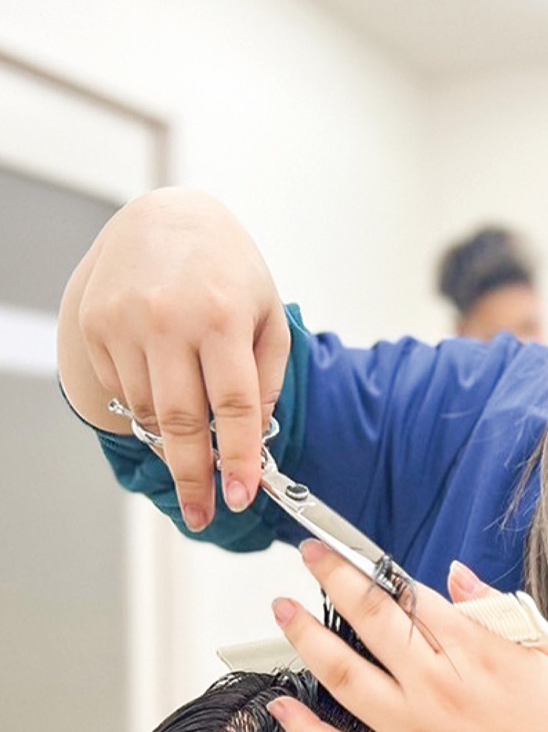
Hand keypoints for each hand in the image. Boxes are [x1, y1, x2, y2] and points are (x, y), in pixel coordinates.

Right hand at [58, 188, 290, 529]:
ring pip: (148, 411)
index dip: (239, 458)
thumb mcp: (268, 315)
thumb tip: (256, 437)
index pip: (234, 406)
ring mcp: (125, 323)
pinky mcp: (95, 326)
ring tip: (191, 443)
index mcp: (224, 317)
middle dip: (193, 477)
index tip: (241, 497)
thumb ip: (268, 377)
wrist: (166, 217)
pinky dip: (145, 403)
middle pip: (181, 421)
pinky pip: (122, 389)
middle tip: (202, 515)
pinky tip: (163, 386)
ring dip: (172, 439)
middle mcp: (170, 320)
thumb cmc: (228, 271)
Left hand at [267, 542, 547, 731]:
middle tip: (308, 553)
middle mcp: (436, 687)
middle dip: (335, 579)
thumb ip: (498, 611)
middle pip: (372, 621)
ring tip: (282, 608)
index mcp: (477, 653)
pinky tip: (278, 707)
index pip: (415, 596)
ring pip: (344, 675)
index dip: (380, 568)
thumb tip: (456, 574)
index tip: (355, 549)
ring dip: (306, 637)